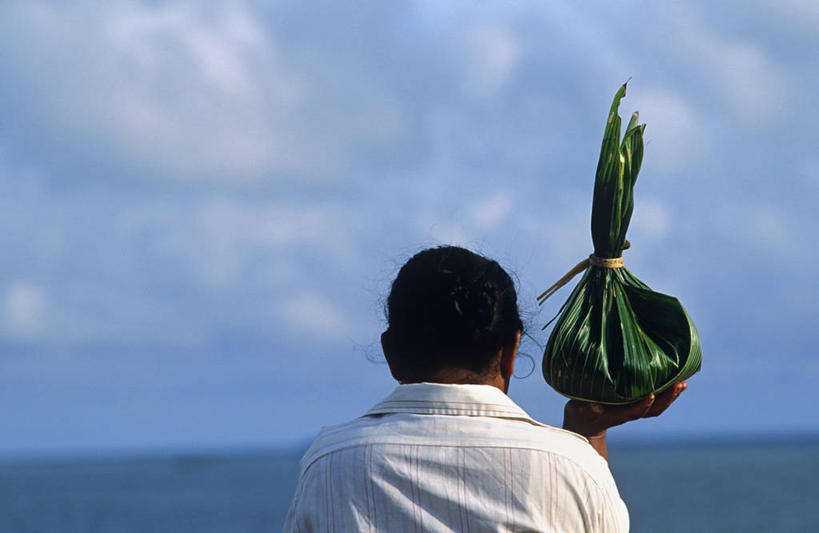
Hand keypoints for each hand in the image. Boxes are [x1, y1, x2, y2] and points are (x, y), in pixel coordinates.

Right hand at [562, 382, 686, 459]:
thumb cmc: (581, 414)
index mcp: (616, 415)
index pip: (633, 412)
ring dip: (671, 396)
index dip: (642, 405)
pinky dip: (666, 392)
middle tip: (678, 384)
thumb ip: (586, 405)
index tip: (651, 395)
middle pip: (652, 410)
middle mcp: (628, 413)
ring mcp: (634, 409)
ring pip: (657, 406)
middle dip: (666, 398)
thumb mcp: (579, 409)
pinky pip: (655, 400)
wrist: (585, 424)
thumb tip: (593, 401)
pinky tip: (674, 380)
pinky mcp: (635, 403)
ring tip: (682, 383)